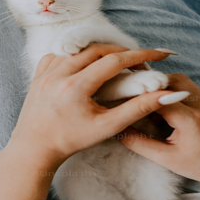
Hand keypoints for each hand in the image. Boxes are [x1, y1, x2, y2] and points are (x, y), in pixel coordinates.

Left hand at [6, 44, 188, 166]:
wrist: (34, 149)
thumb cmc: (69, 141)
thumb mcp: (106, 127)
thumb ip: (137, 109)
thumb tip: (166, 95)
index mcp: (76, 86)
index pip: (115, 61)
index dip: (141, 55)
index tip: (160, 53)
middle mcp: (58, 74)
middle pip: (98, 50)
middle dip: (122, 53)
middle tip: (139, 63)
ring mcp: (45, 72)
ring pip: (78, 49)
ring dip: (99, 52)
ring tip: (116, 63)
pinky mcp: (37, 74)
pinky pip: (59, 54)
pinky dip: (76, 55)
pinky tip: (85, 64)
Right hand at [119, 73, 199, 185]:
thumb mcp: (168, 160)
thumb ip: (142, 145)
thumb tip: (120, 132)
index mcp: (189, 119)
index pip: (159, 97)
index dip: (139, 95)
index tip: (123, 97)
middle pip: (170, 81)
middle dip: (150, 85)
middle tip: (135, 95)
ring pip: (180, 79)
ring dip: (162, 85)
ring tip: (149, 99)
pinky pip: (189, 86)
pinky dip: (174, 88)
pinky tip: (165, 102)